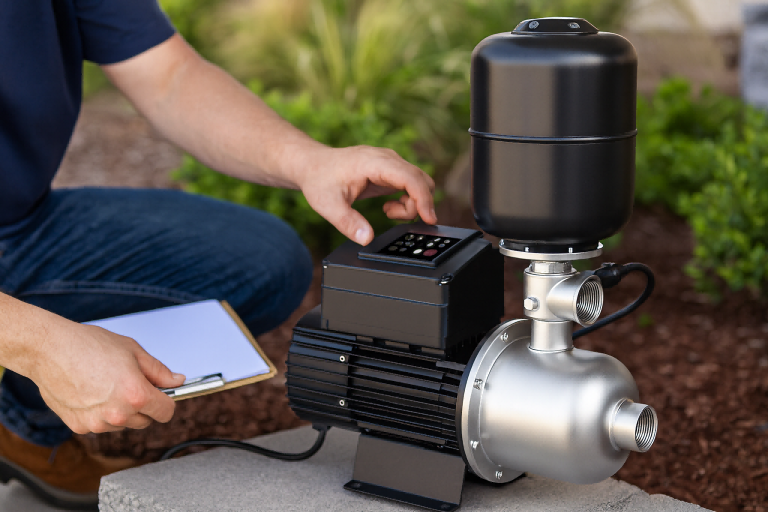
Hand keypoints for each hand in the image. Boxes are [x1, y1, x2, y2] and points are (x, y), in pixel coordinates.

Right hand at [31, 320, 184, 433]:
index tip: (162, 395)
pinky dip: (101, 414)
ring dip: (122, 411)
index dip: (167, 402)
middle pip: (146, 421)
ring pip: (123, 424)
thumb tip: (177, 381)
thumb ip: (158, 371)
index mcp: (136, 395)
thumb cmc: (89, 345)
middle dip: (144, 405)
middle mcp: (118, 414)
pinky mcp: (80, 427)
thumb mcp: (133, 351)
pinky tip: (91, 393)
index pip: (166, 413)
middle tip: (129, 382)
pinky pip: (101, 425)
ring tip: (106, 385)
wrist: (49, 350)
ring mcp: (98, 424)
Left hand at [299, 145, 437, 244]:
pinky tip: (387, 207)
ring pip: (419, 183)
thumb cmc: (319, 180)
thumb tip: (366, 239)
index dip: (423, 199)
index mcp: (374, 162)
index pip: (410, 177)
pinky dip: (407, 201)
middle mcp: (387, 159)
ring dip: (411, 203)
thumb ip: (348, 223)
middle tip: (393, 217)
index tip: (428, 219)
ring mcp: (391, 164)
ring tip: (387, 212)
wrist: (312, 165)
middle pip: (421, 180)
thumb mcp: (328, 205)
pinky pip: (411, 185)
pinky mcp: (390, 171)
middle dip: (417, 204)